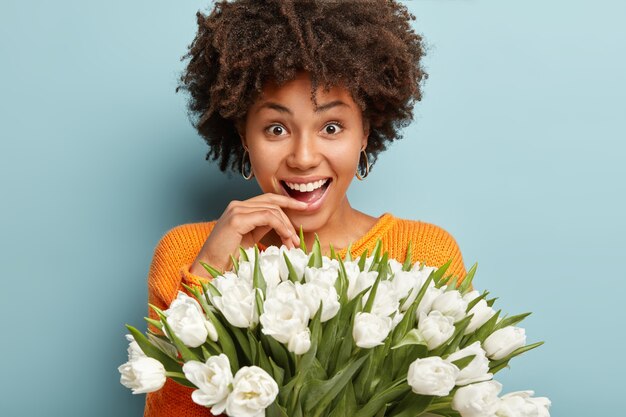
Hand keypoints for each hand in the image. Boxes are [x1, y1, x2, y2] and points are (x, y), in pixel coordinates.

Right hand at [189, 193, 308, 276]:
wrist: (210, 266)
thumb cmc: (228, 256)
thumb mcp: (250, 238)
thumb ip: (263, 227)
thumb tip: (285, 225)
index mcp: (240, 208)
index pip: (269, 199)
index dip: (288, 202)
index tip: (304, 208)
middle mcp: (238, 205)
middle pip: (273, 203)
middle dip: (289, 219)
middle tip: (297, 239)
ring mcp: (236, 210)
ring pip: (272, 210)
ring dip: (286, 226)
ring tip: (292, 243)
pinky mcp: (237, 219)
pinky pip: (267, 217)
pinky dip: (280, 226)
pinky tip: (286, 237)